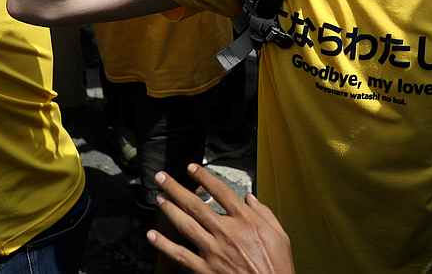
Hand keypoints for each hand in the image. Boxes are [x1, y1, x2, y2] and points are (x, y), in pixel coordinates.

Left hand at [148, 164, 294, 273]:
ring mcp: (213, 249)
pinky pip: (180, 254)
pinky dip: (164, 245)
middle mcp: (226, 231)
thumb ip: (263, 212)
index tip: (192, 168)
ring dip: (169, 209)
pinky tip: (153, 236)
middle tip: (163, 178)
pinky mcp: (206, 268)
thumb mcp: (279, 233)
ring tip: (158, 198)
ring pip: (185, 224)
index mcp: (244, 220)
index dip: (204, 177)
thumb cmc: (276, 265)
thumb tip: (251, 198)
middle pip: (196, 204)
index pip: (220, 191)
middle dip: (176, 188)